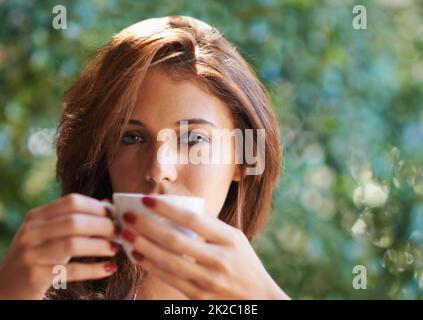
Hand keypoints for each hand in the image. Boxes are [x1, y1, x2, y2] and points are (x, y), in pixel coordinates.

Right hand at [0, 193, 118, 299]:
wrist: (6, 288)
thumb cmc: (37, 256)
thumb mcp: (48, 233)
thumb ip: (74, 219)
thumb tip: (107, 205)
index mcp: (37, 216)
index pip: (72, 202)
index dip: (98, 207)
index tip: (115, 215)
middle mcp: (32, 232)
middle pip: (75, 221)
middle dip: (103, 226)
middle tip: (120, 232)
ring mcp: (31, 254)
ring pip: (72, 245)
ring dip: (99, 246)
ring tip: (115, 248)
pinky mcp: (35, 276)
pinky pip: (71, 271)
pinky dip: (94, 269)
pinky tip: (109, 268)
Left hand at [120, 196, 289, 299]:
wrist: (257, 298)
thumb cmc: (244, 262)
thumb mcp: (235, 238)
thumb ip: (211, 225)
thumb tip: (180, 208)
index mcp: (230, 239)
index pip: (193, 220)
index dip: (167, 208)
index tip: (146, 199)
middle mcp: (219, 259)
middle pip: (176, 241)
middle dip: (147, 227)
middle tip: (128, 217)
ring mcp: (208, 280)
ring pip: (168, 261)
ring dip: (143, 246)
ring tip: (125, 234)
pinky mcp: (198, 295)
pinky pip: (169, 278)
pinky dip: (150, 265)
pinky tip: (137, 255)